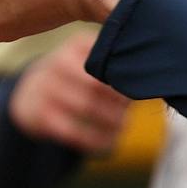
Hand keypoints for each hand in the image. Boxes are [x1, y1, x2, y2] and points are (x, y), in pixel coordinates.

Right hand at [7, 33, 130, 153]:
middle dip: (119, 102)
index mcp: (77, 45)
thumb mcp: (93, 60)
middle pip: (96, 83)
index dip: (125, 77)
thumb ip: (119, 65)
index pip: (106, 56)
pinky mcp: (37, 113)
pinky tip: (109, 142)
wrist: (32, 92)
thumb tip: (153, 82)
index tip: (138, 90)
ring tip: (123, 126)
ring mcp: (45, 87)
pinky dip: (94, 139)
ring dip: (111, 121)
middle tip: (130, 111)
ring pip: (85, 106)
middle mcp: (57, 62)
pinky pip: (71, 130)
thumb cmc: (80, 77)